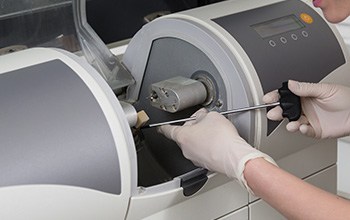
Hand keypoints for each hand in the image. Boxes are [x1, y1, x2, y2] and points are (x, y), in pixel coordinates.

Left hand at [157, 108, 275, 192]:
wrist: (234, 157)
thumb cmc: (222, 139)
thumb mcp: (212, 116)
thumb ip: (203, 115)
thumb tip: (203, 117)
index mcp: (183, 136)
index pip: (168, 130)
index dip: (163, 127)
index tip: (160, 127)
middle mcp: (186, 150)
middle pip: (184, 136)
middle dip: (193, 129)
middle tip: (204, 122)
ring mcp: (196, 159)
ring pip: (195, 145)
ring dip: (202, 138)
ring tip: (215, 133)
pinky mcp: (206, 165)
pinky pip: (204, 153)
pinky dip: (209, 147)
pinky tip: (220, 142)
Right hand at [263, 80, 349, 137]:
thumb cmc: (346, 99)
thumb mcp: (325, 89)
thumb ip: (306, 88)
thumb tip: (291, 84)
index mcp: (305, 95)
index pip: (286, 96)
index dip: (276, 97)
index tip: (268, 98)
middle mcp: (305, 107)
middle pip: (286, 110)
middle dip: (277, 112)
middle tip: (273, 114)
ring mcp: (309, 119)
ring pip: (293, 122)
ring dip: (290, 124)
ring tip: (292, 124)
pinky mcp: (315, 130)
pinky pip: (305, 131)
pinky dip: (302, 130)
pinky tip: (303, 127)